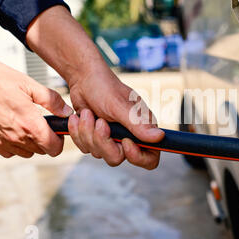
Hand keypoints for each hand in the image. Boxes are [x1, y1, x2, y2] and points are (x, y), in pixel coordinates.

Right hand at [0, 51, 72, 157]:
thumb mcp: (28, 84)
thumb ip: (51, 100)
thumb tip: (66, 111)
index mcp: (30, 124)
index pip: (54, 148)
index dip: (60, 140)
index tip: (58, 130)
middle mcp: (17, 138)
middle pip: (42, 150)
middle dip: (46, 139)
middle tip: (43, 122)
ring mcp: (2, 142)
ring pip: (27, 152)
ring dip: (31, 142)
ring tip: (27, 123)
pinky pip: (10, 152)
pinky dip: (15, 144)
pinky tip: (13, 127)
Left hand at [26, 6, 163, 169]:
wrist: (83, 79)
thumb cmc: (105, 87)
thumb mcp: (120, 105)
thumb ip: (138, 124)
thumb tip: (159, 137)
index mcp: (142, 129)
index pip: (150, 158)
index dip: (137, 156)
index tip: (124, 141)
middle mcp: (129, 137)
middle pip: (117, 158)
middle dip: (102, 141)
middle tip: (99, 121)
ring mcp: (111, 139)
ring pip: (98, 154)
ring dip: (88, 133)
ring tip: (87, 113)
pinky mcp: (95, 139)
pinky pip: (85, 148)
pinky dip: (78, 133)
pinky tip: (79, 116)